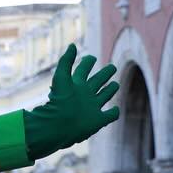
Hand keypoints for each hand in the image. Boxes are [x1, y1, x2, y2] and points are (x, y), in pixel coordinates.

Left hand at [21, 45, 120, 159]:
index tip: (90, 58)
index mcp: (75, 86)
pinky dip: (114, 112)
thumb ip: (66, 62)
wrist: (57, 127)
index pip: (82, 71)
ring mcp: (92, 108)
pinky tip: (116, 109)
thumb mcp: (61, 78)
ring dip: (110, 90)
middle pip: (97, 82)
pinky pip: (109, 116)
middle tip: (112, 67)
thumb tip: (72, 45)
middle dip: (104, 74)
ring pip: (104, 96)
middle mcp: (84, 96)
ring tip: (115, 84)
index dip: (87, 63)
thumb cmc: (58, 103)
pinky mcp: (98, 120)